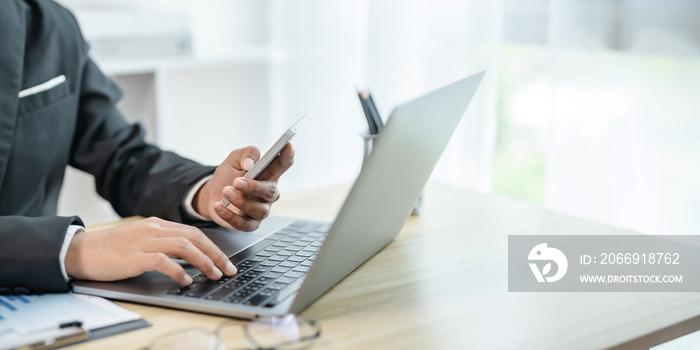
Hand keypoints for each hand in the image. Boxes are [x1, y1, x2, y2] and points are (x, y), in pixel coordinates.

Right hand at [65, 217, 236, 285]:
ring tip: (215, 274)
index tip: (226, 261)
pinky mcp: (135, 255)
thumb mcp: (140, 239)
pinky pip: (163, 261)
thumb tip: (188, 256)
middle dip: (216, 254)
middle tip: (229, 269)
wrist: (79, 250)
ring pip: (184, 247)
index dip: (213, 247)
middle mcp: (153, 229)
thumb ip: (161, 242)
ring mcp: (144, 241)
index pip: (193, 233)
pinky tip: (187, 280)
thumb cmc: (110, 250)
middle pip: (194, 238)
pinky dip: (178, 270)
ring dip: (204, 261)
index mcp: (156, 225)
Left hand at [194, 144, 293, 230]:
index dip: (287, 155)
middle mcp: (268, 193)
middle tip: (237, 182)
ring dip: (241, 202)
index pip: (283, 164)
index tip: (288, 146)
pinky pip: (244, 224)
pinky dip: (230, 216)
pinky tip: (219, 206)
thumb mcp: (234, 159)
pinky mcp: (250, 223)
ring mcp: (261, 209)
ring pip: (259, 210)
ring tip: (226, 192)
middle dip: (254, 187)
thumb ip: (245, 154)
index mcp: (269, 173)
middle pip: (270, 191)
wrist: (212, 193)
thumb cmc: (229, 175)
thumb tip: (250, 163)